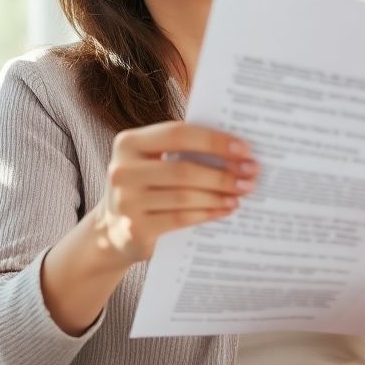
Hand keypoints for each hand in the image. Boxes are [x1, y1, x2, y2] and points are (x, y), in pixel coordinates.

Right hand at [90, 121, 257, 266]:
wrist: (113, 230)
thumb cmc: (146, 185)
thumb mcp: (153, 160)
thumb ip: (183, 149)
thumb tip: (236, 150)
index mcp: (127, 142)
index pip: (178, 134)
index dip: (214, 141)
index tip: (244, 149)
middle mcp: (121, 170)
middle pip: (184, 169)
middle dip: (223, 172)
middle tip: (251, 175)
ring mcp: (125, 202)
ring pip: (185, 196)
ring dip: (219, 194)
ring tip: (242, 193)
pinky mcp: (135, 230)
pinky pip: (181, 218)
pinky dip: (208, 213)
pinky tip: (226, 209)